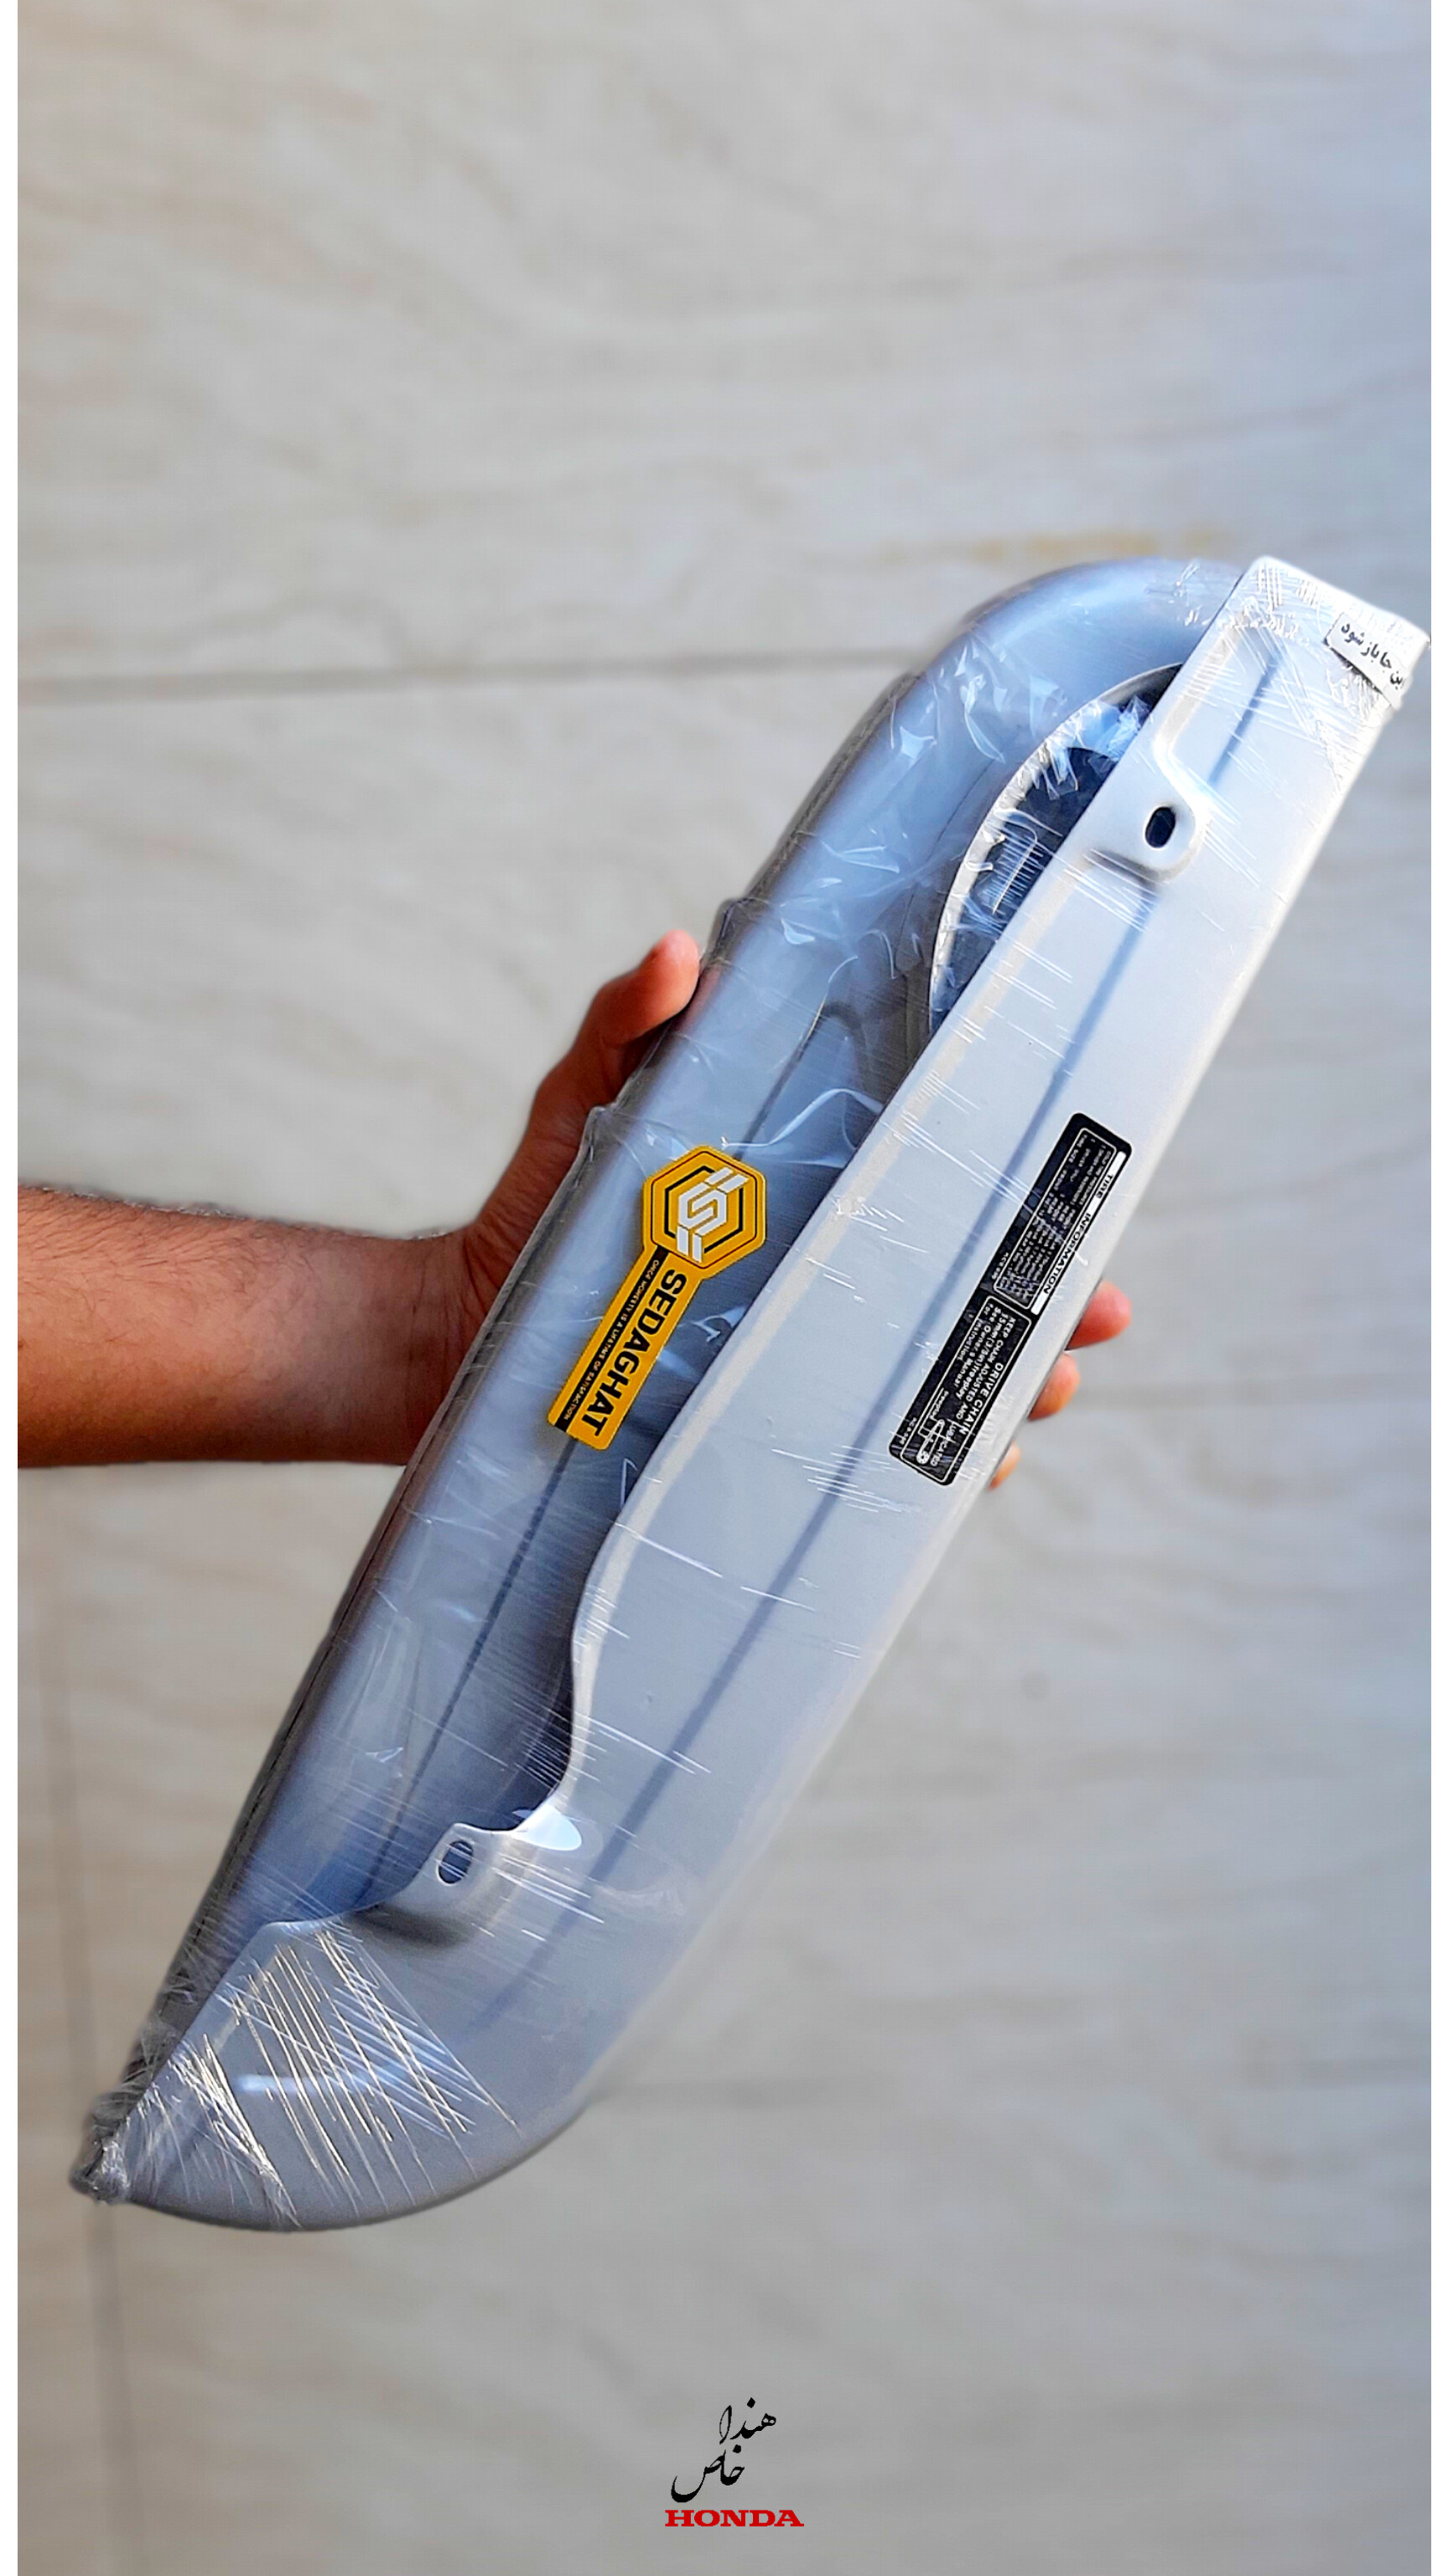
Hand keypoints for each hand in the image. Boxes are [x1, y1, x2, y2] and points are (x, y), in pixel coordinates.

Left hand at [438, 931, 1130, 1475]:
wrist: (455, 1337)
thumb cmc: (533, 1213)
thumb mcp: (583, 1105)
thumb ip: (625, 1028)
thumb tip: (676, 952)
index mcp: (808, 1202)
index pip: (936, 1195)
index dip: (1017, 1192)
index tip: (1087, 1182)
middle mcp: (821, 1288)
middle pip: (961, 1293)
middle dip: (1046, 1302)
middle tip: (1096, 1305)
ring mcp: (797, 1370)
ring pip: (929, 1382)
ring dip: (1002, 1389)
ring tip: (1042, 1390)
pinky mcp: (758, 1441)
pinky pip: (859, 1462)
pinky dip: (918, 1474)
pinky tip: (958, 1475)